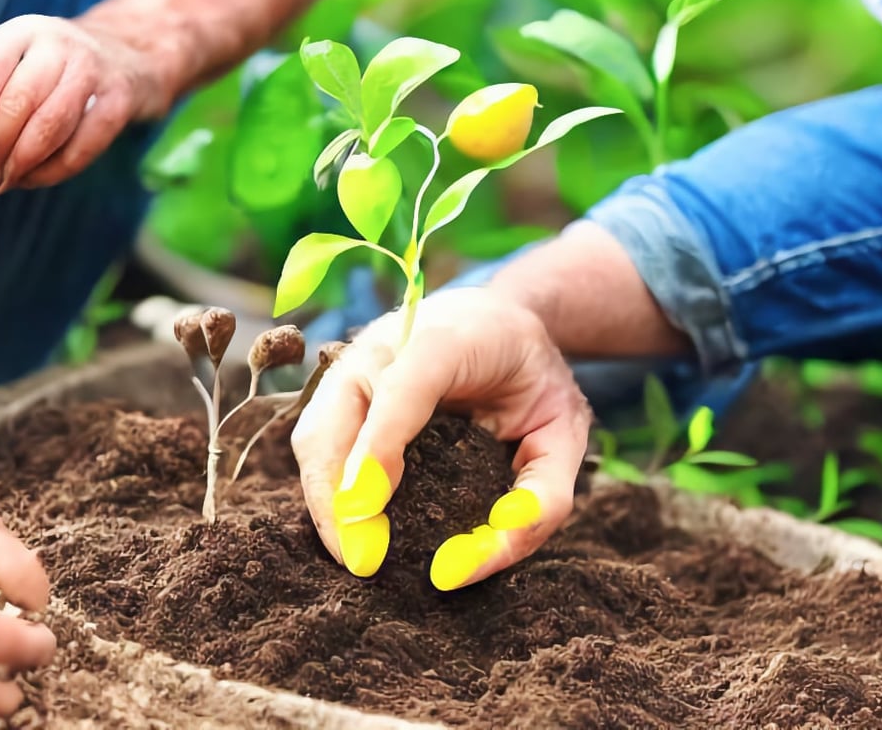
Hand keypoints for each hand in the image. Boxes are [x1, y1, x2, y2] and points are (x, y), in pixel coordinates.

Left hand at [0, 14, 165, 196]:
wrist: (125, 56)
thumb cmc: (49, 69)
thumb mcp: (10, 61)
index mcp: (16, 34)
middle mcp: (55, 45)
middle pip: (13, 109)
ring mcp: (92, 71)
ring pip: (49, 128)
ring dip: (20, 167)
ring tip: (2, 185)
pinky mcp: (119, 100)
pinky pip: (81, 148)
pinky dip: (52, 173)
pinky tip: (32, 180)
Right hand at [292, 287, 592, 590]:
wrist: (503, 321)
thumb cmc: (534, 379)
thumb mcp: (567, 429)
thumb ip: (542, 494)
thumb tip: (478, 561)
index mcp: (451, 338)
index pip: (404, 389)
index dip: (379, 451)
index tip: (367, 514)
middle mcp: (389, 344)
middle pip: (336, 419)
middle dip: (337, 498)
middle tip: (362, 561)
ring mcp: (356, 363)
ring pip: (315, 435)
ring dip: (324, 501)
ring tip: (354, 552)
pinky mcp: (340, 387)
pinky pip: (317, 442)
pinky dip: (325, 489)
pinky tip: (350, 527)